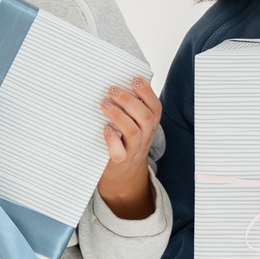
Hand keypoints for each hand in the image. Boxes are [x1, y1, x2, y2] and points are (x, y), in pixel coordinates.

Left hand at [95, 77, 162, 221]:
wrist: (124, 178)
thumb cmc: (126, 144)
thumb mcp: (135, 127)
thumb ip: (131, 110)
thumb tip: (117, 85)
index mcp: (150, 126)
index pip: (155, 108)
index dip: (147, 92)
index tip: (134, 80)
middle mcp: (145, 137)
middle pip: (145, 117)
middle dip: (129, 101)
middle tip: (112, 90)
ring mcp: (133, 150)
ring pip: (133, 131)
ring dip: (118, 115)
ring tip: (104, 104)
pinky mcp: (119, 161)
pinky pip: (118, 151)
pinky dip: (112, 138)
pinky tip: (105, 128)